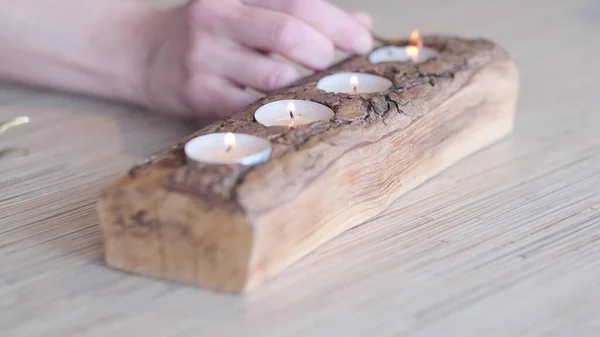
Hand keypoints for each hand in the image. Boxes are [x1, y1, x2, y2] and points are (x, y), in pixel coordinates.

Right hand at [142, 0, 372, 118]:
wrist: (141, 53)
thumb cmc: (208, 34)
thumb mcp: (247, 11)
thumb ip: (299, 16)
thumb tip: (360, 24)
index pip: (298, 2)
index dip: (338, 23)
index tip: (362, 41)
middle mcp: (218, 19)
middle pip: (289, 34)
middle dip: (325, 54)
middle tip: (333, 67)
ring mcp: (205, 58)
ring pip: (275, 77)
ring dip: (306, 87)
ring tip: (313, 90)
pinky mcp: (197, 94)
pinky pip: (252, 108)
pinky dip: (279, 111)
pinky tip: (288, 110)